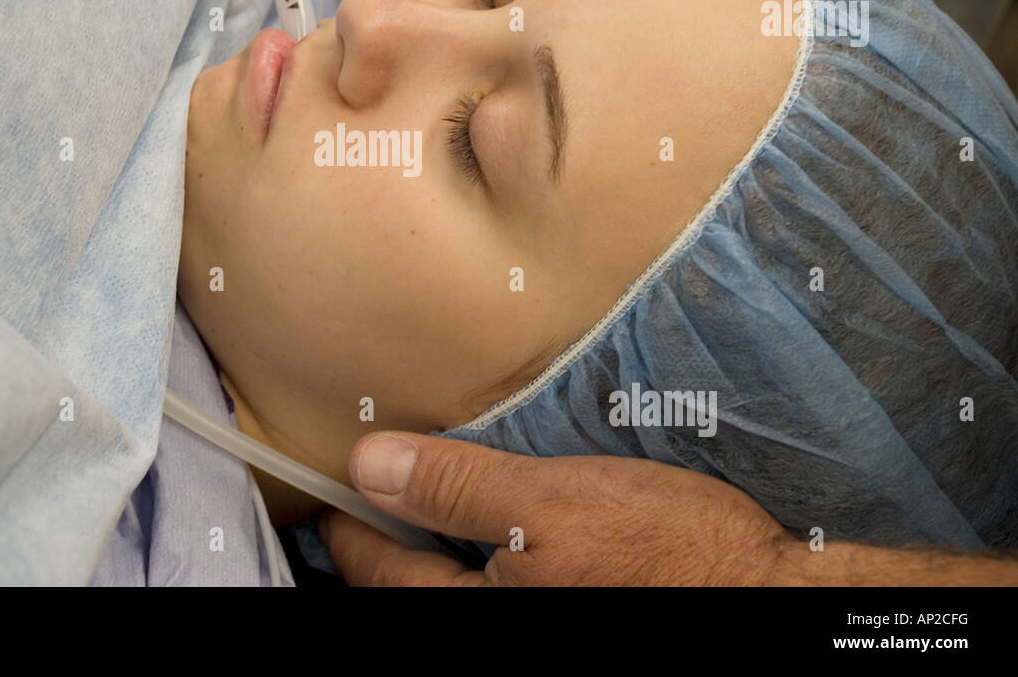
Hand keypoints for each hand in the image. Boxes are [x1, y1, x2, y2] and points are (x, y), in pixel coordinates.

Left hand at [318, 431, 791, 585]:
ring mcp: (539, 610)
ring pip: (458, 584)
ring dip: (433, 543)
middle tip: (359, 501)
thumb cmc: (665, 552)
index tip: (327, 498)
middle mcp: (501, 623)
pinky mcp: (574, 595)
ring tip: (414, 503)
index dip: (348, 528)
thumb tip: (369, 466)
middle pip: (413, 587)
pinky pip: (502, 580)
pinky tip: (490, 520)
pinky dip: (479, 550)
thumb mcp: (549, 505)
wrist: (763, 591)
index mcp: (478, 612)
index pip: (381, 573)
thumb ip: (456, 487)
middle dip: (383, 543)